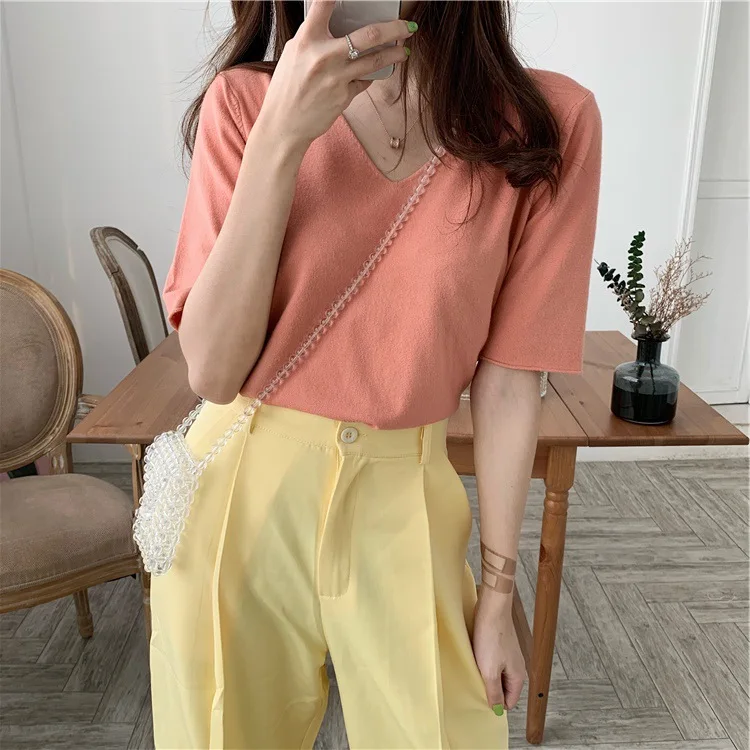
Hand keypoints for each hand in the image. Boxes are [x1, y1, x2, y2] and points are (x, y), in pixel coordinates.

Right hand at [258, 0, 413, 148]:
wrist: (284, 124)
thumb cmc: (286, 89)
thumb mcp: (293, 54)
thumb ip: (312, 37)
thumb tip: (330, 23)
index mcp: (306, 40)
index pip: (323, 4)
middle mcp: (324, 56)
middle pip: (368, 35)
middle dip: (394, 28)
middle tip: (407, 26)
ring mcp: (337, 78)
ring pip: (374, 61)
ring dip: (394, 55)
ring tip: (403, 51)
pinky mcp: (344, 96)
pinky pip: (364, 81)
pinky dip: (368, 75)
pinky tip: (371, 73)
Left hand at [472, 589, 526, 712]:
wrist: (491, 610)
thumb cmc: (491, 639)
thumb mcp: (490, 671)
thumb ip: (494, 692)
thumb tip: (498, 709)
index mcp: (518, 676)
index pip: (510, 701)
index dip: (496, 704)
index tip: (481, 700)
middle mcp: (517, 667)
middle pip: (504, 688)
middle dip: (490, 689)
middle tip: (475, 686)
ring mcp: (509, 655)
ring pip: (498, 674)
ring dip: (486, 676)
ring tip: (474, 672)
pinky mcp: (501, 645)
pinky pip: (494, 662)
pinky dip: (485, 664)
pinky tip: (475, 660)